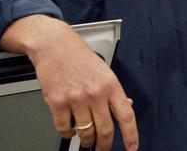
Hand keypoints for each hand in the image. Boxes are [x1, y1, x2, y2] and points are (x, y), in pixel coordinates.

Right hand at [0, 15, 138, 150]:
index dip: (131, 136)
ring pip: (85, 133)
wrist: (54, 45)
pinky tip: (69, 129)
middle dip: (105, 145)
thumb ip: (114, 91)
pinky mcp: (57, 102)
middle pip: (106, 130)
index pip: (126, 116)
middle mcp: (95, 93)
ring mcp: (76, 98)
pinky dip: (67, 134)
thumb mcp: (104, 70)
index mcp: (110, 84)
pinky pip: (64, 129)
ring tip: (86, 140)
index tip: (132, 148)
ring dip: (86, 141)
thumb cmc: (78, 56)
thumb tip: (127, 106)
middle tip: (103, 148)